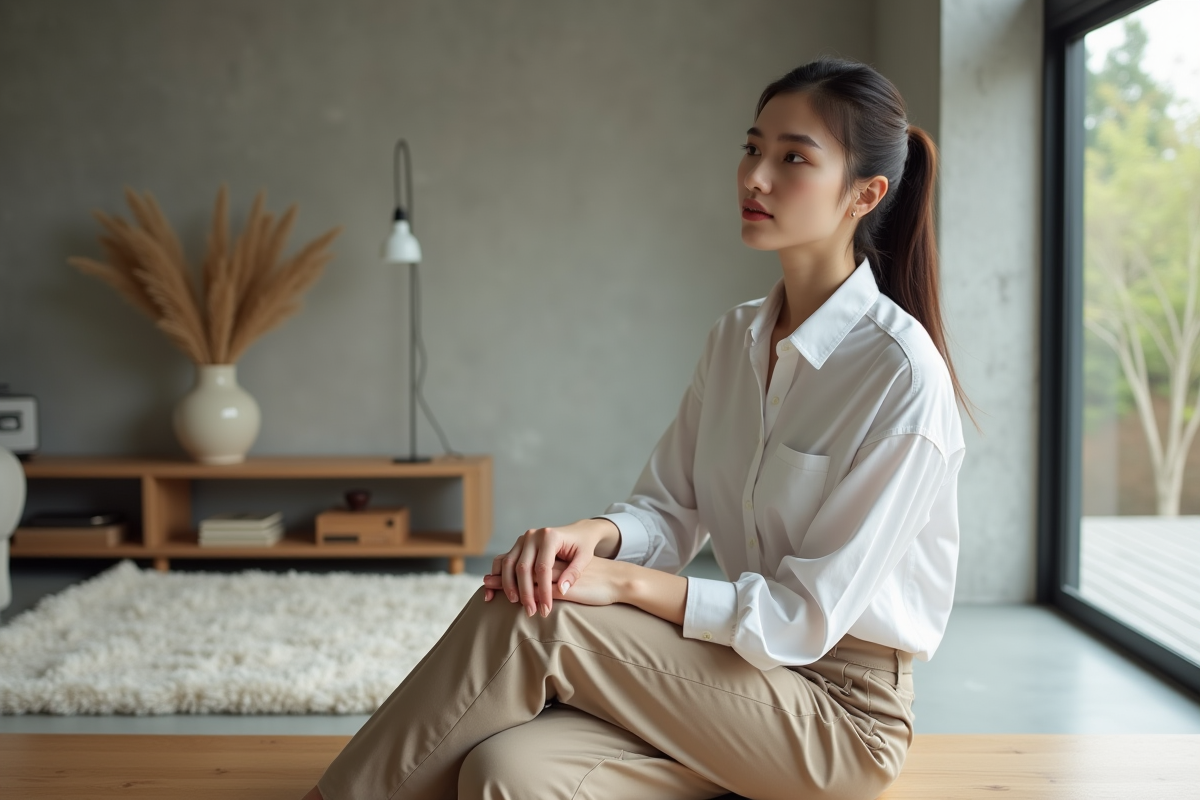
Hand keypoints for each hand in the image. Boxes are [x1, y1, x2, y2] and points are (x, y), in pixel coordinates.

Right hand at [483, 519, 617, 616]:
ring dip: (509, 586)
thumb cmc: (582, 546)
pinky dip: (497, 576)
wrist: (577, 531)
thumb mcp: (585, 557)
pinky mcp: (517, 545)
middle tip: (531, 612)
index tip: (546, 609)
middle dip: (526, 592)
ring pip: (508, 564)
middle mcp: (533, 535)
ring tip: (515, 603)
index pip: (543, 568)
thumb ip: (574, 573)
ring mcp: (523, 539)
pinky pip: (502, 561)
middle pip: (523, 567)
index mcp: (550, 536)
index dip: (543, 591)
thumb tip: (561, 591)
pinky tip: (495, 593)